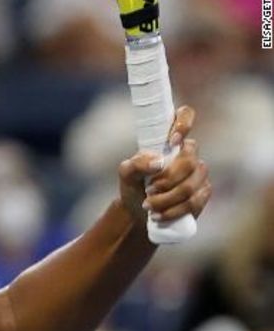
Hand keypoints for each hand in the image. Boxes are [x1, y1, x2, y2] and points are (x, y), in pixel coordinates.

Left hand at [117, 106, 210, 223]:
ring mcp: (199, 173)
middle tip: (149, 191)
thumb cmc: (134, 185)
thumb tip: (159, 162)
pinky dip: (174, 210)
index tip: (172, 141)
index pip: (185, 115)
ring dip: (167, 199)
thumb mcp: (126, 174)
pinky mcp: (203, 193)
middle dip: (166, 180)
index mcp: (169, 141)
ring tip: (149, 205)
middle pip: (189, 161)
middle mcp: (188, 153)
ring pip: (190, 186)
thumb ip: (135, 164)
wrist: (139, 212)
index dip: (183, 123)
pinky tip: (160, 215)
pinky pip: (195, 201)